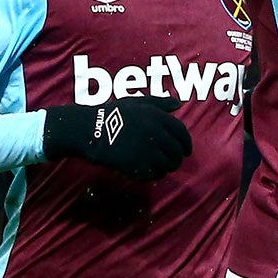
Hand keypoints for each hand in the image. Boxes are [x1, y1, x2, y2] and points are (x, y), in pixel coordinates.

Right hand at [42, 97, 193, 180]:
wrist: (90, 131)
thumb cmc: (114, 114)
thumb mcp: (137, 102)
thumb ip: (160, 102)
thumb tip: (179, 103)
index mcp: (156, 117)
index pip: (181, 132)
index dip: (187, 143)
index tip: (187, 150)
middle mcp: (154, 134)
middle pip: (177, 151)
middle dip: (178, 157)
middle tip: (173, 160)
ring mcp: (146, 151)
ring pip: (168, 165)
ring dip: (168, 167)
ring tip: (162, 166)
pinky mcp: (137, 167)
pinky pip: (155, 175)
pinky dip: (156, 174)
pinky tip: (151, 171)